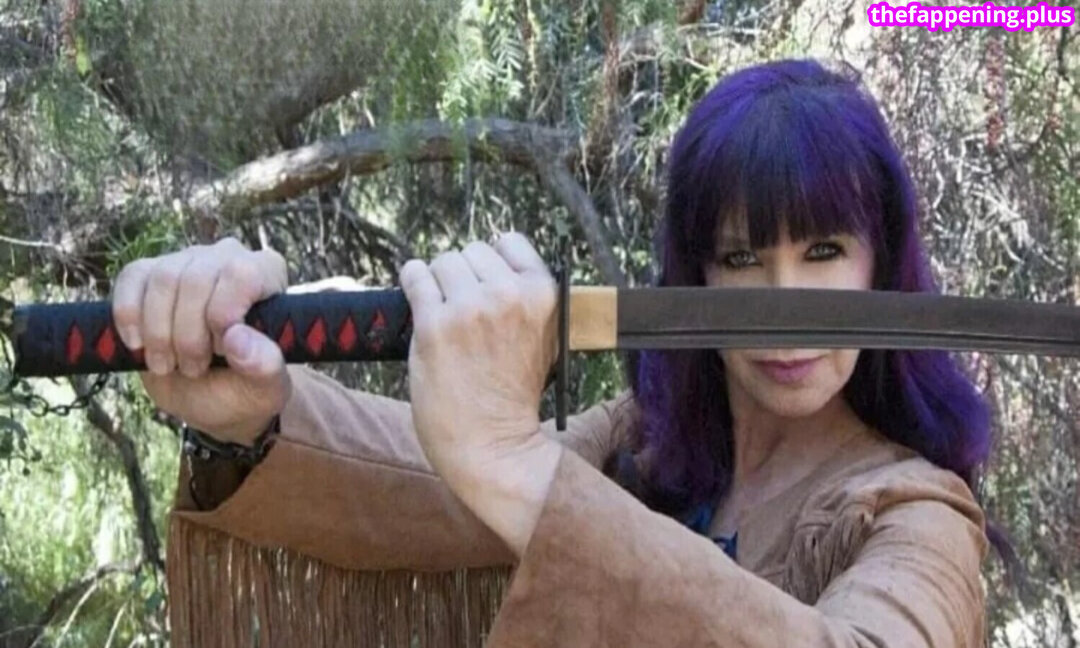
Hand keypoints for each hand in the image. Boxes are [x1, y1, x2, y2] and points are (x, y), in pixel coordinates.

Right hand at [111, 237, 291, 445]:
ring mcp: (187, 260)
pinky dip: (129, 316)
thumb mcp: (265, 388)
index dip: (222, 316)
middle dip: (187, 335)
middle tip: (193, 369)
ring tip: (168, 365)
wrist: (213, 395)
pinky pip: (131, 277)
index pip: (240, 274)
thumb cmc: (246, 386)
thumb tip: (237, 338)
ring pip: (162, 279)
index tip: (220, 351)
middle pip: (195, 279)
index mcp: (267, 273)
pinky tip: (138, 344)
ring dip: (158, 333)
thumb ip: (265, 366)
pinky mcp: (150, 272)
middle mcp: (229, 256)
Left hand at [400, 233, 563, 554]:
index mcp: (544, 294)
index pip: (509, 241)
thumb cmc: (514, 395)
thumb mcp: (544, 339)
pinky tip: (417, 295)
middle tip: (462, 310)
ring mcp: (471, 309)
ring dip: (438, 281)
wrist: (494, 446)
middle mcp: (509, 295)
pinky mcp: (435, 326)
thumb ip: (524, 298)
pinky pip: (415, 278)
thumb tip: (488, 266)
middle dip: (463, 275)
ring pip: (442, 261)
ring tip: (442, 313)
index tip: (484, 282)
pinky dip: (413, 282)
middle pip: (471, 251)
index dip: (493, 261)